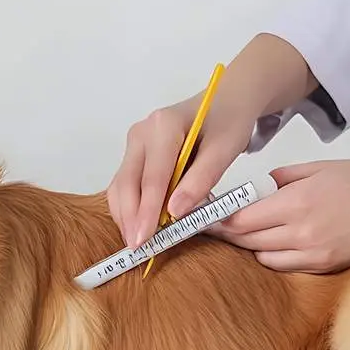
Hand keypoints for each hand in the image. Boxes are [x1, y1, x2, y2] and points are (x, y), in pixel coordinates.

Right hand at [106, 92, 256, 248]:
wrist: (226, 101)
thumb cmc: (228, 122)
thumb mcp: (225, 149)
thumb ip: (201, 179)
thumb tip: (176, 211)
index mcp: (164, 126)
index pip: (152, 177)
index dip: (148, 211)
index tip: (145, 239)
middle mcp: (142, 132)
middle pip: (127, 182)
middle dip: (130, 218)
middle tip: (137, 249)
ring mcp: (135, 142)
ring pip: (121, 185)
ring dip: (126, 215)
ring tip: (138, 243)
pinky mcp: (135, 154)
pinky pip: (126, 184)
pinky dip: (131, 207)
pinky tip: (140, 226)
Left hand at [208, 159, 349, 272]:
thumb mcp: (322, 167)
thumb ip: (283, 179)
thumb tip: (258, 188)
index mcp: (298, 203)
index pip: (241, 217)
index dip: (216, 216)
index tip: (201, 211)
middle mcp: (302, 234)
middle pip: (245, 239)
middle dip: (224, 231)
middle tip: (207, 222)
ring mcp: (314, 255)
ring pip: (262, 256)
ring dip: (248, 244)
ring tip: (241, 230)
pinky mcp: (325, 268)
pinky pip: (285, 265)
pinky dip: (272, 254)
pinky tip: (271, 241)